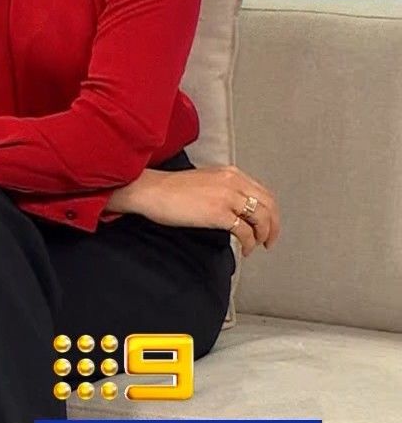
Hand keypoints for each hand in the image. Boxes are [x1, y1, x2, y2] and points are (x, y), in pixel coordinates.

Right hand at [118, 164, 280, 255]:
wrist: (149, 190)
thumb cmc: (168, 189)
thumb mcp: (204, 180)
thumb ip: (223, 189)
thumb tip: (235, 208)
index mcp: (230, 174)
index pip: (264, 193)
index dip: (271, 212)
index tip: (268, 224)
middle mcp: (233, 182)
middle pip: (268, 206)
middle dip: (273, 226)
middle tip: (269, 240)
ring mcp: (227, 197)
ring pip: (261, 219)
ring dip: (262, 236)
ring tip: (256, 246)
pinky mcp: (219, 213)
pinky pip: (245, 231)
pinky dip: (249, 243)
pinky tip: (244, 249)